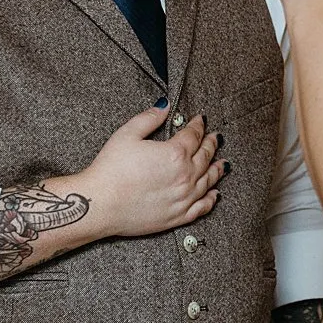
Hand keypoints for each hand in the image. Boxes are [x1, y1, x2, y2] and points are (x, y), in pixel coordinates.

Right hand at [75, 108, 222, 237]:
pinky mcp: (177, 216)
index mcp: (175, 153)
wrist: (100, 204)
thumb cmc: (110, 170)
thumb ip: (150, 118)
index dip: (199, 125)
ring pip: (208, 181)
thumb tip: (164, 106)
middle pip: (205, 156)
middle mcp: (185, 176)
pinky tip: (215, 194)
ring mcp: (183, 198)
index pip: (194, 135)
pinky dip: (211, 199)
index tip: (201, 120)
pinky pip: (202, 207)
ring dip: (217, 170)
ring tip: (223, 163)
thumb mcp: (128, 134)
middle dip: (211, 144)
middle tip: (215, 138)